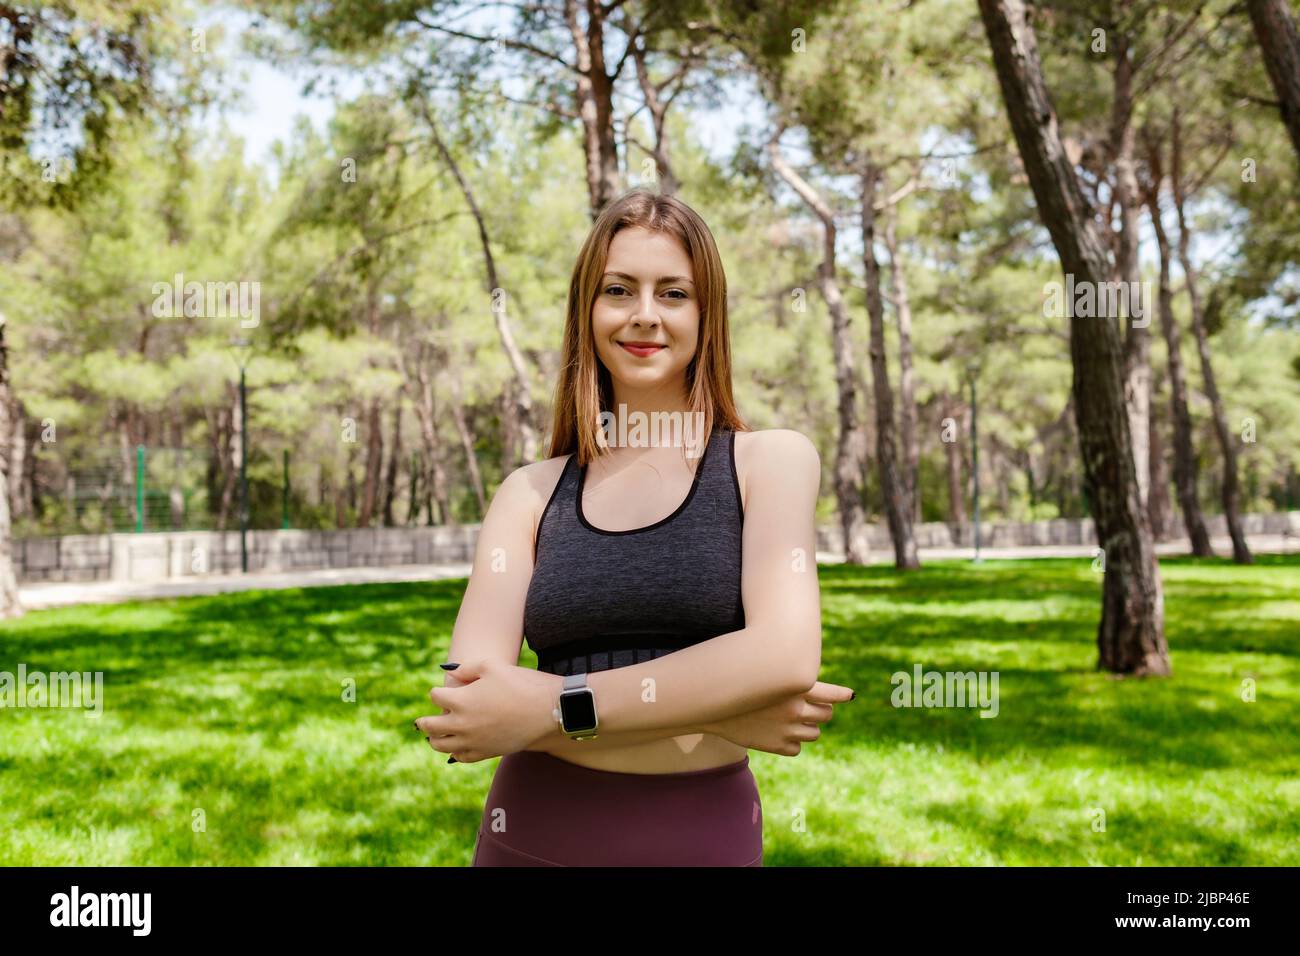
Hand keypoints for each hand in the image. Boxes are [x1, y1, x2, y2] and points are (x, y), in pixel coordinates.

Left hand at [415, 658, 561, 762]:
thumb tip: (451, 674)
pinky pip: (460, 757)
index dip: (437, 691)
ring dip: (434, 739)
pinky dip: (454, 752)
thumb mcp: (491, 666)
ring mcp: (473, 741)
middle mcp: (461, 724)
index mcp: (460, 700)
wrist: (548, 710)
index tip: (441, 690)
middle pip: (430, 726)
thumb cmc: (521, 683)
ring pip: (440, 745)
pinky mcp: (485, 753)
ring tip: (433, 736)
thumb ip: (467, 669)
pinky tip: (456, 746)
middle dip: (424, 721)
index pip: (435, 696)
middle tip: (420, 721)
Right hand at [703, 680, 853, 755]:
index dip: (842, 695)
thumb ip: (792, 684)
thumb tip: (818, 692)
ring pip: (814, 734)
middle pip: (826, 715)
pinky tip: (775, 733)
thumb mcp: (767, 678)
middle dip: (819, 712)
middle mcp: (795, 709)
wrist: (711, 706)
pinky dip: (790, 743)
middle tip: (806, 708)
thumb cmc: (739, 686)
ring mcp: (788, 729)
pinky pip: (796, 748)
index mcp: (795, 688)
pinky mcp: (778, 746)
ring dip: (806, 728)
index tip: (850, 695)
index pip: (831, 694)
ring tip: (789, 721)